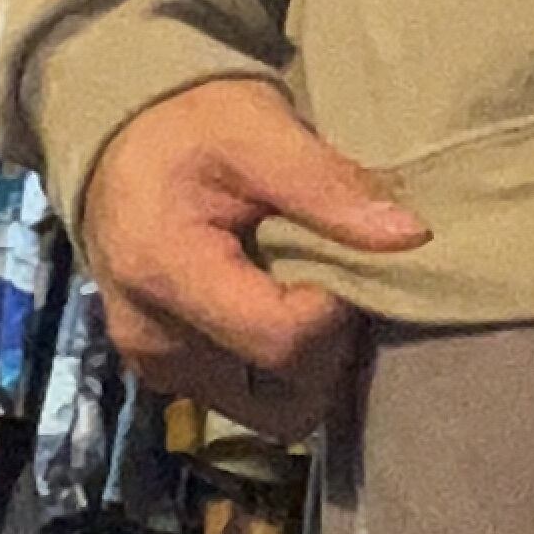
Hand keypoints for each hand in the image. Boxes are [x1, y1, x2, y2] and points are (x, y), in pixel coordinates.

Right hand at [84, 79, 429, 437]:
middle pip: (283, 388)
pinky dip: (278, 367)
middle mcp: (153, 341)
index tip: (342, 257)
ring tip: (307, 290)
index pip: (284, 340)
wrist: (121, 138)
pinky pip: (246, 398)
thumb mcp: (260, 131)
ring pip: (271, 407)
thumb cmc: (191, 125)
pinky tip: (281, 305)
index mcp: (167, 274)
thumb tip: (412, 237)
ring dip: (308, 361)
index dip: (336, 308)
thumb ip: (330, 186)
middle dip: (329, 341)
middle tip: (333, 273)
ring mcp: (155, 366)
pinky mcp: (164, 372)